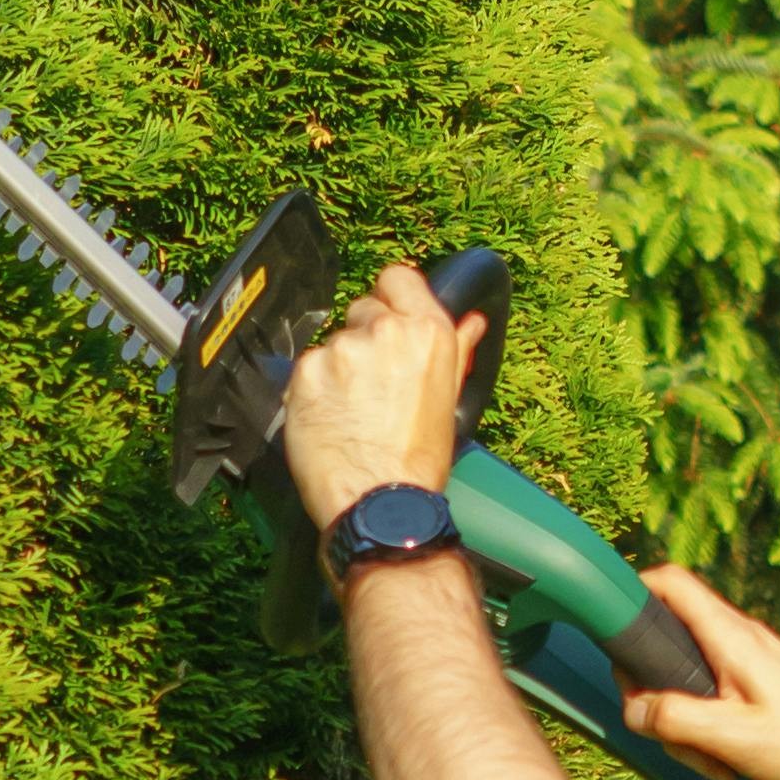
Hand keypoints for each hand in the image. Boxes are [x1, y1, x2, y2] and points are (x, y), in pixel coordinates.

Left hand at [283, 264, 487, 533]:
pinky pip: (306, 369)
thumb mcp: (448, 399)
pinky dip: (312, 389)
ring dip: (336, 368)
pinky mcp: (306, 370)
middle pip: (361, 309)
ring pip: (332, 343)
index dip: (390, 297)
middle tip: (371, 384)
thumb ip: (455, 349)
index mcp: (428, 331)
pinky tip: (328, 419)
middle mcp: (384, 330)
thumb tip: (473, 321)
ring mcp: (342, 349)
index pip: (397, 277)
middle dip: (363, 339)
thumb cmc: (420, 459)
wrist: (380, 502)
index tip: (387, 321)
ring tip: (350, 411)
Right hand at [619, 566, 779, 779]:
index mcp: (730, 637)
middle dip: (652, 686)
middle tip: (659, 728)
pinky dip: (705, 723)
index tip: (611, 628)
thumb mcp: (734, 737)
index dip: (634, 591)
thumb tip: (633, 707)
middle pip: (667, 636)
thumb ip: (676, 718)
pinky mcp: (753, 680)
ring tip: (707, 759)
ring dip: (682, 717)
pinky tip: (723, 759)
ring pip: (686, 670)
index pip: (671, 583)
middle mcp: (737, 637)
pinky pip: (710, 690)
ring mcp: (747, 657)